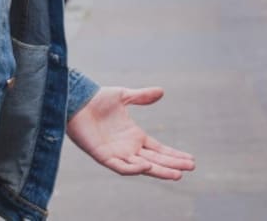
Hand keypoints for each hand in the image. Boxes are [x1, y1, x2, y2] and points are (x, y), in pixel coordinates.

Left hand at [67, 86, 195, 179]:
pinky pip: (120, 167)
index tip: (190, 159)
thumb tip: (162, 91)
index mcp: (134, 136)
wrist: (76, 100)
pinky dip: (133, 168)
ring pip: (141, 167)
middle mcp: (128, 148)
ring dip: (159, 171)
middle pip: (155, 160)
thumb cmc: (97, 99)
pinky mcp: (103, 156)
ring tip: (176, 174)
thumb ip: (142, 96)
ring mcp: (117, 153)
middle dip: (172, 165)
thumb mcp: (124, 96)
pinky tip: (147, 165)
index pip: (159, 149)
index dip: (174, 154)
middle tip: (190, 168)